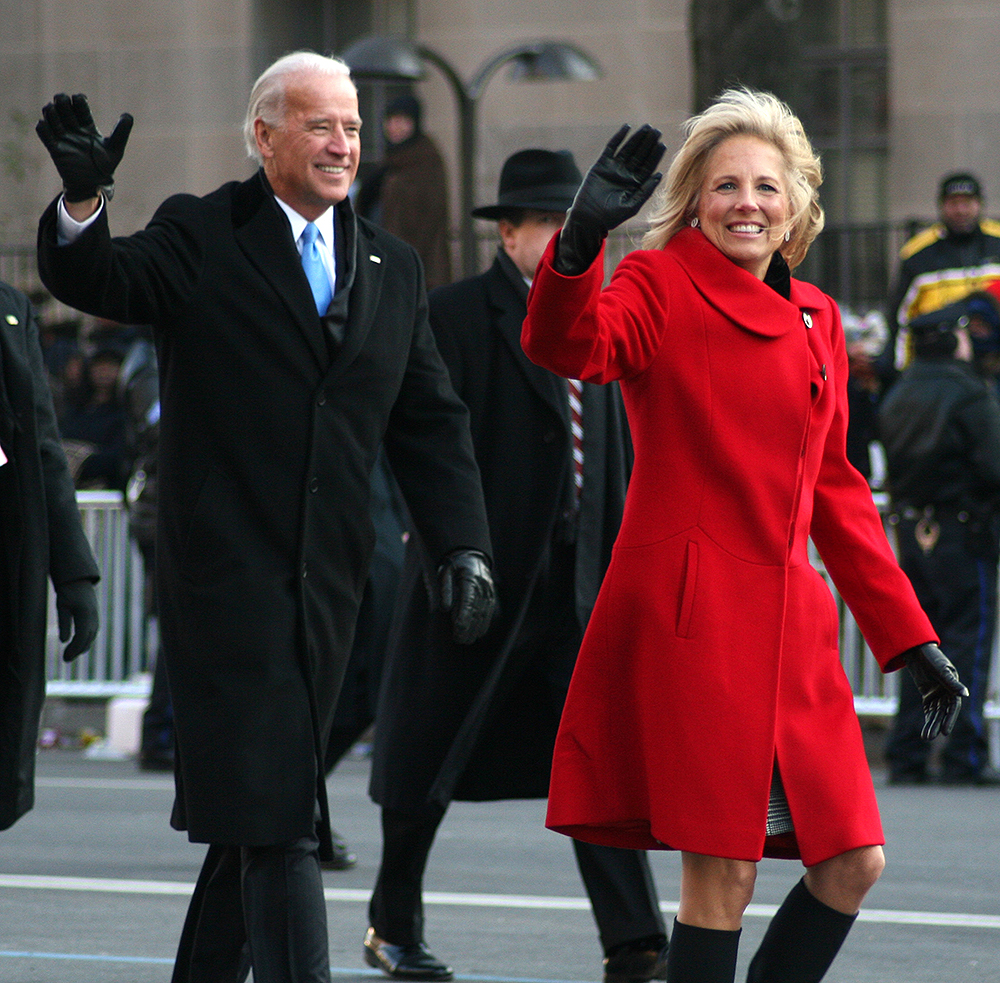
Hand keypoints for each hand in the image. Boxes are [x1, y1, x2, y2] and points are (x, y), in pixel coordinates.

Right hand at [36, 93, 132, 201]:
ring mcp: (63, 137)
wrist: (92, 184)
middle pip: (62, 104)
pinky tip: (48, 127)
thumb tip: (128, 115)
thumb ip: (121, 132)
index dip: (78, 99)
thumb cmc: (105, 166)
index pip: (79, 104)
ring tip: (57, 117)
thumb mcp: (115, 148)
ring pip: (50, 114)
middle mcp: (73, 128)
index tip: (80, 101)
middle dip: (62, 101)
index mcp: (87, 125)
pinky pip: (42, 131)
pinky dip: (43, 126)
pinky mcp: (54, 148)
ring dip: (51, 111)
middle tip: (64, 105)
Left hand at [55, 579, 98, 661]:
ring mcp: (95, 616)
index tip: (65, 657)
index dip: (74, 648)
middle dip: (78, 650)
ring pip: (92, 636)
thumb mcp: (62, 606)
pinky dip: (86, 641)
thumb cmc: (68, 592)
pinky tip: (78, 646)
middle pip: (88, 638)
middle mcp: (93, 616)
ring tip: (70, 655)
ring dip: (82, 647)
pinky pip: (92, 632)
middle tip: (66, 659)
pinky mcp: (94, 617)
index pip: (81, 635)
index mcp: (84, 613)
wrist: (79, 580)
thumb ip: (64, 623)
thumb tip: (64, 641)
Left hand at [437, 549, 495, 643]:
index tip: (458, 629)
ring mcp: (489, 591)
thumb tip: (445, 608)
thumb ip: (444, 589)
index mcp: (470, 579)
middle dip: (469, 627)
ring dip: (476, 629)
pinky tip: (478, 634)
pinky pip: (489, 612)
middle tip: (459, 640)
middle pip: (477, 610)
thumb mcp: (444, 573)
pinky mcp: (491, 596)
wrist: (471, 556)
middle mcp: (482, 586)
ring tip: (466, 641)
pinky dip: (484, 624)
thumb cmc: (454, 566)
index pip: (468, 601)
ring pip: (484, 614)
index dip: (464, 616)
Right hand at [554, 123, 665, 275]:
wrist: (589, 218)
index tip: (662, 144)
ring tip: (647, 127)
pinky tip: (627, 128)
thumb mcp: (632, 206)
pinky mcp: (601, 164)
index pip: (648, 166)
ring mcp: (614, 168)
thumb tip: (659, 175)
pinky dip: (618, 137)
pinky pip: (611, 147)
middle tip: (657, 131)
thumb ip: (646, 191)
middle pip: (640, 154)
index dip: (655, 155)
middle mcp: (626, 174)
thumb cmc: (611, 217)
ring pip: (628, 149)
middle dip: (648, 143)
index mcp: (635, 184)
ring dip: (637, 138)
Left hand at [902, 643, 967, 739]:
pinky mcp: (928, 696)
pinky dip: (928, 719)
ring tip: (926, 738)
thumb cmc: (932, 659)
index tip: (945, 732)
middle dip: (937, 725)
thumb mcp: (941, 670)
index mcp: (953, 688)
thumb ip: (951, 683)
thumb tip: (964, 694)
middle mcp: (947, 694)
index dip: (949, 719)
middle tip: (930, 737)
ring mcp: (938, 695)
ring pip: (936, 714)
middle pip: (943, 713)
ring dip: (931, 725)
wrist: (918, 652)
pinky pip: (929, 710)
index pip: (952, 707)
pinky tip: (925, 730)